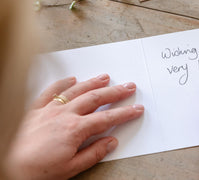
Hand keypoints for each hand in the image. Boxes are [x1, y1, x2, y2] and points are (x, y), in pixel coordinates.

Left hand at [5, 74, 143, 179]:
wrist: (6, 166)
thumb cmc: (36, 171)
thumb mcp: (70, 169)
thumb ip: (93, 153)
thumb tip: (111, 142)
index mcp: (75, 130)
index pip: (107, 118)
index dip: (124, 113)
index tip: (136, 108)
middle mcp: (64, 114)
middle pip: (95, 98)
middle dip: (115, 92)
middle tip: (129, 87)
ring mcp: (50, 109)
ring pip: (77, 90)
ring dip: (93, 82)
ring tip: (106, 77)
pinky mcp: (36, 108)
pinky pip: (51, 91)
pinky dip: (62, 83)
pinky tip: (72, 78)